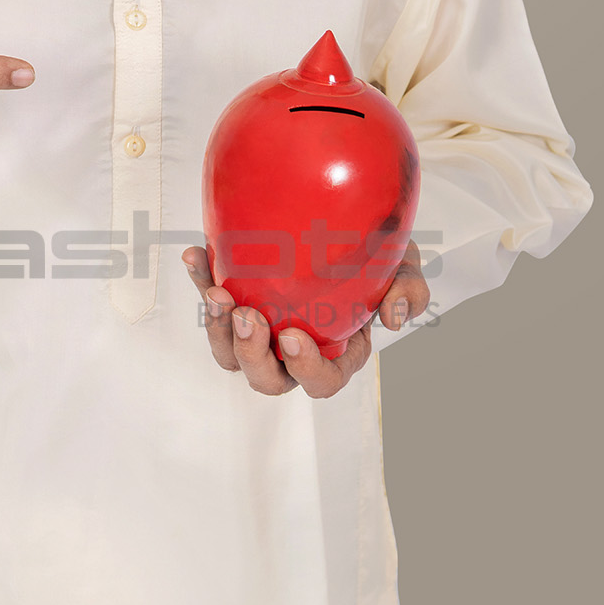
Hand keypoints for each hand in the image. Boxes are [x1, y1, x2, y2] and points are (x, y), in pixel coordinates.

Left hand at [181, 238, 429, 397]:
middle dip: (250, 353)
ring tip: (216, 292)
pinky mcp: (237, 302)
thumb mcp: (403, 267)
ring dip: (216, 328)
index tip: (293, 336)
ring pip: (230, 353)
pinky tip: (194, 254)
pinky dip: (201, 281)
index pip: (321, 381)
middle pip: (266, 377)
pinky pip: (213, 303)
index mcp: (337, 353)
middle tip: (246, 315)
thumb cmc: (378, 256)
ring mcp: (263, 331)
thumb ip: (408, 291)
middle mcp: (294, 351)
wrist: (344, 223)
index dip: (305, 368)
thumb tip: (395, 319)